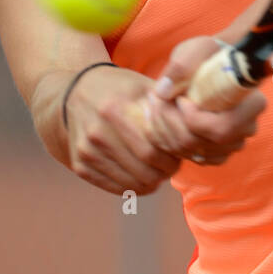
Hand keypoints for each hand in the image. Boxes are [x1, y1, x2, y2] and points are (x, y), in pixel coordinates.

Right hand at [63, 65, 183, 195]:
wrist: (74, 94)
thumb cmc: (119, 88)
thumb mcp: (141, 85)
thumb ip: (167, 102)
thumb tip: (197, 119)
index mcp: (115, 110)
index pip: (153, 150)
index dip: (172, 158)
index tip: (180, 154)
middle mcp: (97, 133)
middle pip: (144, 171)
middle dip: (165, 172)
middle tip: (172, 165)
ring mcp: (86, 152)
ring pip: (131, 184)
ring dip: (152, 182)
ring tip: (158, 169)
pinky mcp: (80, 166)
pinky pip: (115, 188)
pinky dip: (134, 186)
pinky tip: (141, 173)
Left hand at [143, 36, 266, 165]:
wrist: (210, 66)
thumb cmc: (208, 55)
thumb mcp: (197, 50)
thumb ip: (182, 65)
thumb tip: (163, 91)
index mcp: (252, 103)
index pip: (223, 127)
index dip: (194, 118)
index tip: (180, 98)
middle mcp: (246, 129)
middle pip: (201, 142)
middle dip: (171, 123)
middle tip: (155, 99)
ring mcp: (231, 144)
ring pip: (190, 151)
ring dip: (164, 129)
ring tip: (153, 104)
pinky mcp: (215, 153)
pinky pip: (188, 157)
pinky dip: (167, 140)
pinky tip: (160, 119)